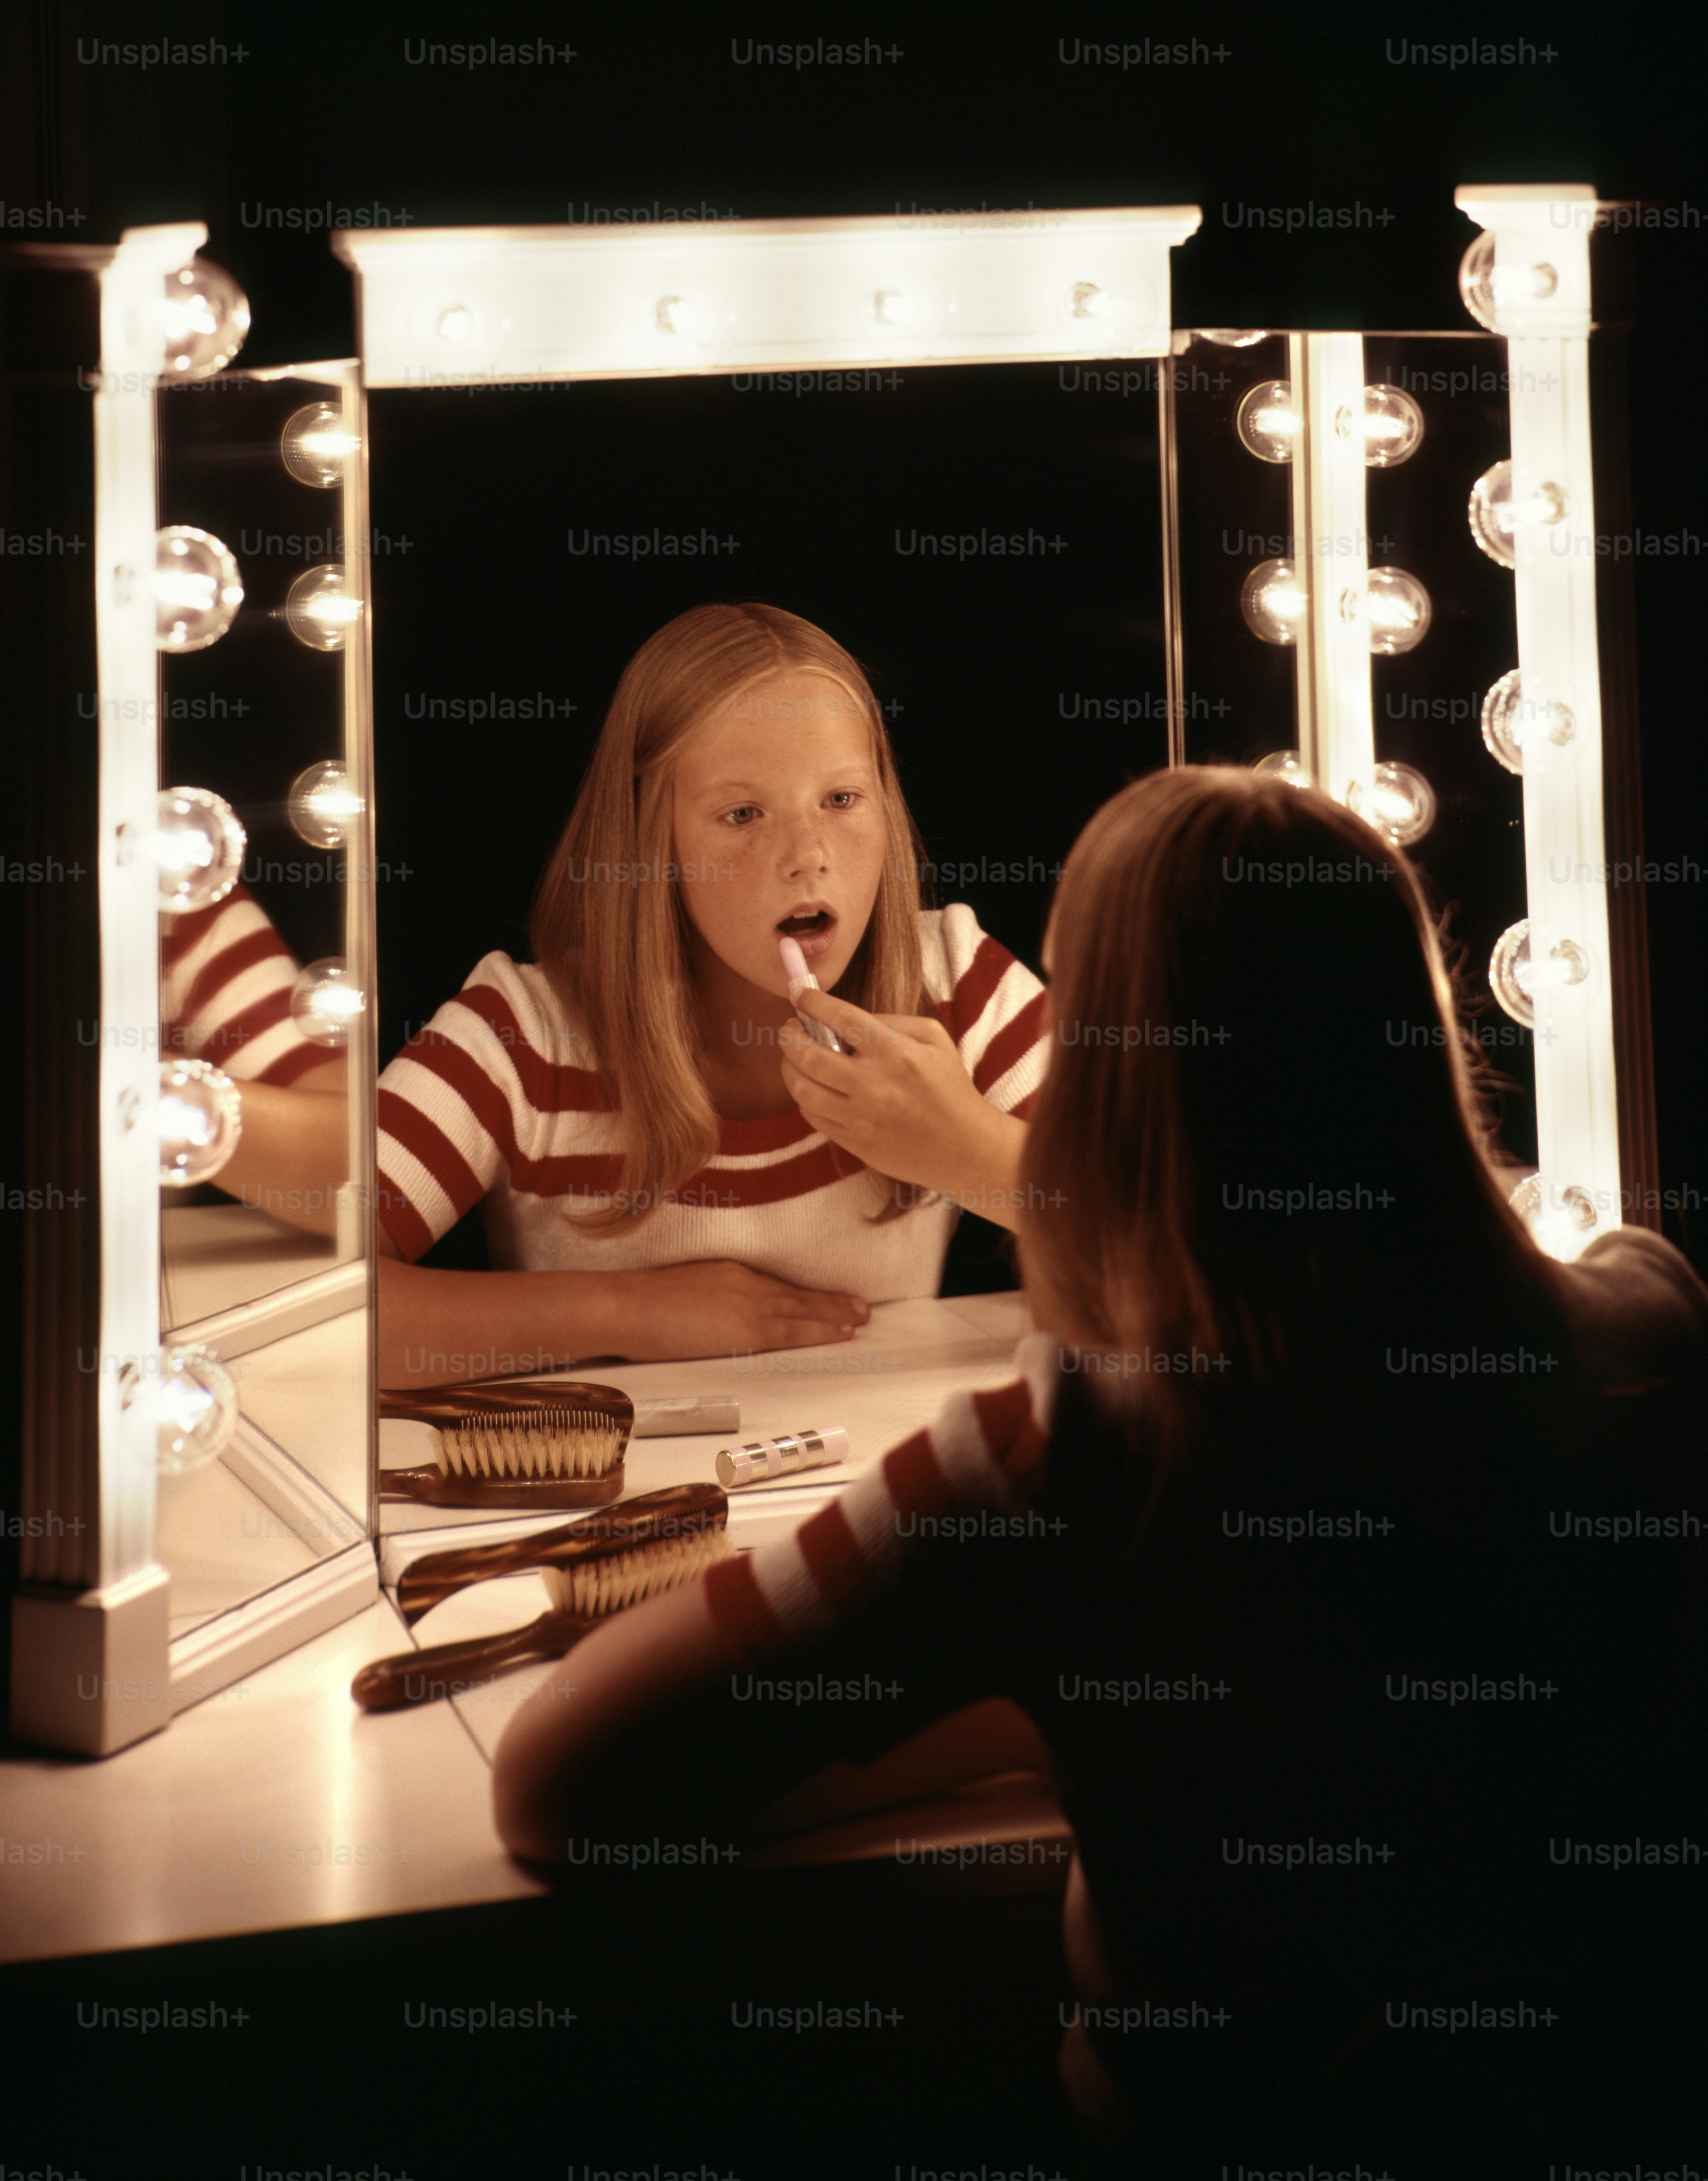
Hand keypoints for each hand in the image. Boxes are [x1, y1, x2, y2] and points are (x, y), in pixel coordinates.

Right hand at [617, 1259, 870, 1360]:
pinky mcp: (747, 1328)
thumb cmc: (641, 1302)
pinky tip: (841, 1332)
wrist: (628, 1306)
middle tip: (862, 1307)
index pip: (777, 1286)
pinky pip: (794, 1330)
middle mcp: (746, 1284)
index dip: (806, 1295)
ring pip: (803, 1311)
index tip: (828, 1297)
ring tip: (860, 1320)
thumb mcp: (682, 1290)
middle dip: (831, 1302)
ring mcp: (749, 1304)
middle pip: (797, 1296)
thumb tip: (713, 1315)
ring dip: (835, 1316)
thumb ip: (706, 1298)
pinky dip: (821, 1329)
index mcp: (729, 1273)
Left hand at [779, 989, 1026, 1224]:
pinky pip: (812, 1117)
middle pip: (807, 1056)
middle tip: (791, 1028)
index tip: (799, 996)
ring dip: (789, 1068)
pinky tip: (813, 1087)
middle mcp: (872, 1085)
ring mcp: (860, 1117)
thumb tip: (847, 1018)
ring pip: (802, 1090)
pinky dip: (805, 1097)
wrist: (963, 1147)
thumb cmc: (950, 1087)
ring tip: (795, 1058)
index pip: (840, 1018)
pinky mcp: (854, 1142)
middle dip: (789, 1036)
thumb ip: (892, 1021)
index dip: (812, 1002)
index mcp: (895, 1052)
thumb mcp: (934, 1039)